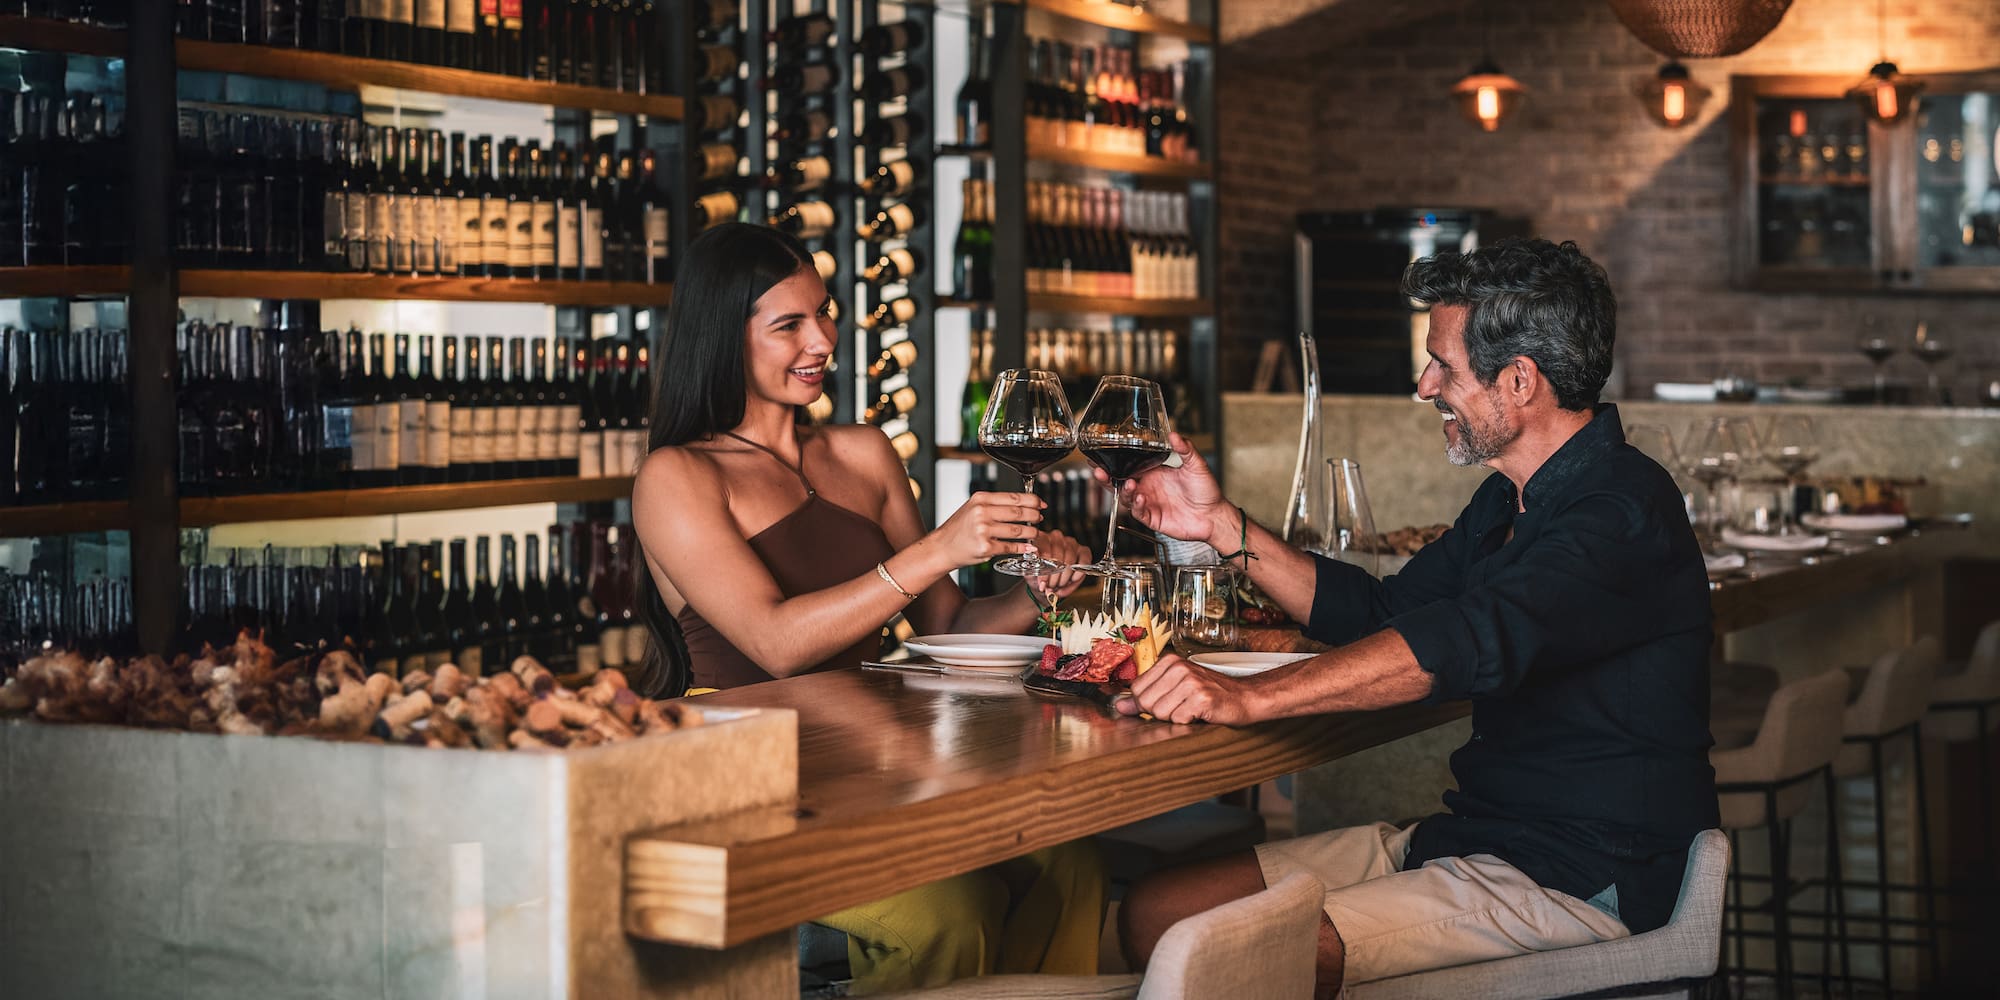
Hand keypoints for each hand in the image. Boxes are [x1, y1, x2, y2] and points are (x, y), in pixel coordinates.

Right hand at [929, 491, 1043, 568]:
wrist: (942, 547)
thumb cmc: (959, 529)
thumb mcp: (974, 508)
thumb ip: (995, 504)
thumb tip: (1023, 504)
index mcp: (981, 499)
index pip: (1014, 497)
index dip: (1032, 500)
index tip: (1041, 504)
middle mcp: (982, 512)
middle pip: (1018, 512)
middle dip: (1034, 516)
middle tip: (1040, 518)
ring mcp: (983, 530)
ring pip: (1017, 530)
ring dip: (1031, 532)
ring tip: (1035, 533)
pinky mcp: (985, 546)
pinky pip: (1010, 546)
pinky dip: (1022, 547)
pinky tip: (1029, 547)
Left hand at [1024, 530, 1088, 598]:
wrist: (1048, 577)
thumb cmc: (1040, 573)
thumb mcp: (1033, 574)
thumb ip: (1037, 578)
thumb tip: (1043, 585)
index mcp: (1041, 538)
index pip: (1044, 551)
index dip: (1044, 570)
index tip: (1043, 583)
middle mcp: (1056, 537)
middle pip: (1057, 557)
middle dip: (1054, 576)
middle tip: (1051, 586)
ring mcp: (1070, 542)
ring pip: (1069, 561)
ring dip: (1064, 577)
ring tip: (1059, 584)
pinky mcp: (1083, 550)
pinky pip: (1083, 562)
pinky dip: (1078, 574)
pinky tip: (1073, 579)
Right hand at [1097, 433, 1231, 547]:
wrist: (1214, 515)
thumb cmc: (1206, 491)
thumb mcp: (1196, 465)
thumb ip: (1185, 449)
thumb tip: (1175, 435)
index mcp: (1153, 472)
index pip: (1127, 466)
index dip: (1113, 462)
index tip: (1100, 455)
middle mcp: (1147, 487)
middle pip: (1119, 482)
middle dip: (1106, 478)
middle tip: (1098, 470)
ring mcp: (1149, 503)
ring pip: (1126, 498)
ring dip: (1123, 490)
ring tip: (1129, 484)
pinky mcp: (1152, 518)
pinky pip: (1138, 512)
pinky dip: (1136, 505)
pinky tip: (1140, 498)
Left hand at [1112, 653, 1255, 725]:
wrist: (1245, 698)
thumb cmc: (1211, 694)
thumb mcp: (1176, 689)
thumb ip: (1147, 696)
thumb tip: (1119, 706)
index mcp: (1169, 662)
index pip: (1137, 689)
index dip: (1148, 703)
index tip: (1169, 701)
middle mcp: (1179, 668)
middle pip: (1146, 702)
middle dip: (1162, 713)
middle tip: (1183, 707)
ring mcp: (1190, 682)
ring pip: (1160, 713)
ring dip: (1176, 718)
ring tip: (1192, 710)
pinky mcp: (1201, 698)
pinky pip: (1178, 720)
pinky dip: (1188, 723)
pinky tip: (1201, 714)